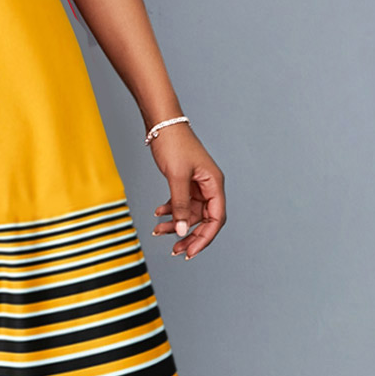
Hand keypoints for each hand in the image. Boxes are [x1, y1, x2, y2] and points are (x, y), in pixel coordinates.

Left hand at [149, 125, 224, 258]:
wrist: (162, 124)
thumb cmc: (173, 144)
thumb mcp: (176, 177)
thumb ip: (180, 205)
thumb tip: (182, 230)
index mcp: (214, 184)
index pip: (216, 219)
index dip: (205, 238)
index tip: (191, 252)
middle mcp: (209, 186)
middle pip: (204, 219)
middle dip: (189, 235)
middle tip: (176, 250)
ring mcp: (197, 184)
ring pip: (190, 213)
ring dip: (175, 224)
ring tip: (158, 231)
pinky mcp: (185, 182)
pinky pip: (181, 203)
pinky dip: (170, 211)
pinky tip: (158, 214)